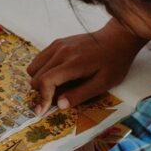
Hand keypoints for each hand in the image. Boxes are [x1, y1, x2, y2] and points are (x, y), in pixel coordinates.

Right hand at [27, 20, 146, 113]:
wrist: (117, 39)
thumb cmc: (113, 63)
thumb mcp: (103, 84)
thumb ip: (80, 94)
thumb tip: (59, 105)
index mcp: (73, 63)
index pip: (46, 80)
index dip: (42, 98)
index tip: (41, 111)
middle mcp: (61, 51)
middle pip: (36, 76)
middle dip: (42, 91)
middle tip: (55, 98)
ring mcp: (58, 45)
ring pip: (33, 67)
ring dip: (40, 81)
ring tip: (56, 87)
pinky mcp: (57, 42)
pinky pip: (39, 59)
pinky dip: (42, 70)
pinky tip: (57, 75)